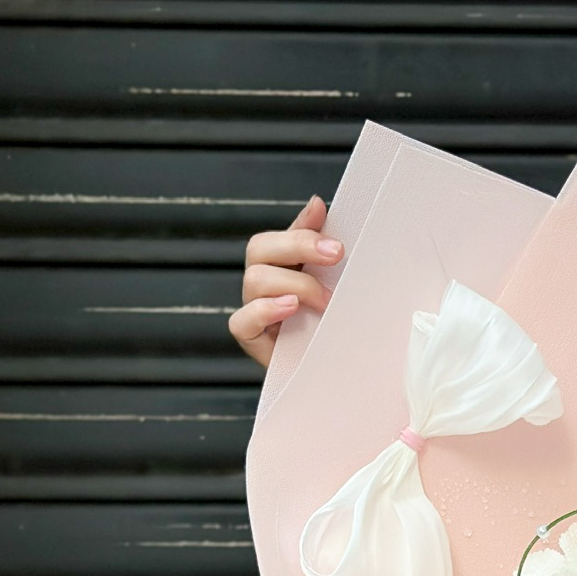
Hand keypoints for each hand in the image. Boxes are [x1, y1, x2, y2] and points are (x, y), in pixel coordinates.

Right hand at [228, 195, 343, 367]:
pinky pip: (241, 320)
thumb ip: (319, 244)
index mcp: (281, 266)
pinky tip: (290, 309)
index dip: (302, 232)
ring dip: (295, 284)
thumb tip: (316, 203)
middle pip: (259, 249)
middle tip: (335, 257)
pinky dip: (265, 311)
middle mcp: (264, 285)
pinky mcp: (252, 339)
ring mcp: (255, 311)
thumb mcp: (333, 283)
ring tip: (325, 301)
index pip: (278, 237)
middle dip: (298, 247)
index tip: (335, 242)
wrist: (336, 372)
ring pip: (255, 279)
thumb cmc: (332, 325)